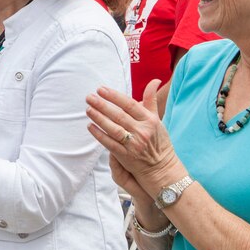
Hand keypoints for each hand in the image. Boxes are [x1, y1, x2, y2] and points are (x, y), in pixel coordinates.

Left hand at [86, 79, 182, 194]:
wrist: (162, 168)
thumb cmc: (159, 141)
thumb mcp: (157, 119)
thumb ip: (151, 100)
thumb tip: (154, 81)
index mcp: (150, 120)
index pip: (129, 104)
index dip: (114, 96)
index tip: (101, 89)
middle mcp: (142, 132)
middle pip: (119, 116)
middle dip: (102, 105)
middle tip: (89, 97)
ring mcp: (133, 144)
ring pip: (113, 129)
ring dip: (99, 118)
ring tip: (88, 109)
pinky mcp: (125, 156)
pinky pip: (109, 143)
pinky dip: (99, 135)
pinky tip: (91, 127)